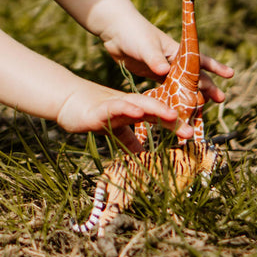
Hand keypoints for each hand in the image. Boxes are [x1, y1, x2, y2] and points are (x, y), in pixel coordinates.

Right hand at [56, 84, 192, 152]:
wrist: (65, 100)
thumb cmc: (91, 113)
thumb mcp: (114, 129)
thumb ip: (129, 140)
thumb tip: (143, 156)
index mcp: (132, 109)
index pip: (156, 115)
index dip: (172, 123)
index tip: (191, 134)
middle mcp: (127, 104)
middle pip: (152, 108)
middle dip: (171, 118)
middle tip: (189, 130)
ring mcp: (113, 104)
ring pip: (137, 104)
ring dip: (155, 109)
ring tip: (171, 115)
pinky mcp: (98, 108)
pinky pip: (114, 107)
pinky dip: (127, 109)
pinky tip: (137, 112)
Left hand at [92, 4, 233, 103]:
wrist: (115, 30)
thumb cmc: (133, 33)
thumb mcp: (145, 45)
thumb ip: (155, 59)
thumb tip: (164, 71)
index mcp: (176, 50)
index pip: (199, 59)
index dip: (214, 67)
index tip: (230, 74)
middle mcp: (173, 60)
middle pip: (193, 75)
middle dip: (208, 86)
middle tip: (222, 99)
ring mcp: (163, 68)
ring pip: (181, 84)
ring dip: (191, 96)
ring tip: (202, 109)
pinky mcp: (152, 74)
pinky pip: (166, 88)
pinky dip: (172, 97)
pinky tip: (177, 109)